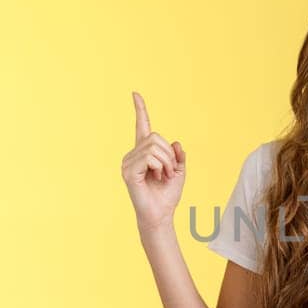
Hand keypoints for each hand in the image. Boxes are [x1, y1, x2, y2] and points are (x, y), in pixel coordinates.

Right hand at [122, 91, 186, 228]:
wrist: (161, 214)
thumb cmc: (168, 195)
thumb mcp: (179, 171)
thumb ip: (178, 155)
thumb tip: (175, 143)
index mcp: (144, 152)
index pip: (142, 126)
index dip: (140, 110)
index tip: (135, 94)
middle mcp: (133, 154)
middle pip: (155, 137)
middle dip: (169, 155)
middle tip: (169, 172)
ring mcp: (128, 162)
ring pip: (154, 147)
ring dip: (166, 163)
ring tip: (163, 176)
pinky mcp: (128, 171)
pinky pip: (149, 158)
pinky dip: (160, 167)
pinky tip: (157, 177)